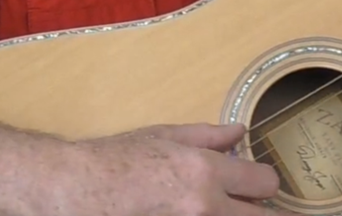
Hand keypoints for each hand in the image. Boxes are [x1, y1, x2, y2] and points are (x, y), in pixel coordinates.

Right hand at [65, 122, 279, 215]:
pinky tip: (192, 211)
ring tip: (220, 205)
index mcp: (205, 173)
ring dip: (233, 215)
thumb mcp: (165, 137)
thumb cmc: (116, 161)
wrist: (76, 189)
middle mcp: (204, 207)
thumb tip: (239, 133)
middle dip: (261, 210)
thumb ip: (209, 137)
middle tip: (252, 205)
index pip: (265, 183)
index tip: (259, 184)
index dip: (265, 182)